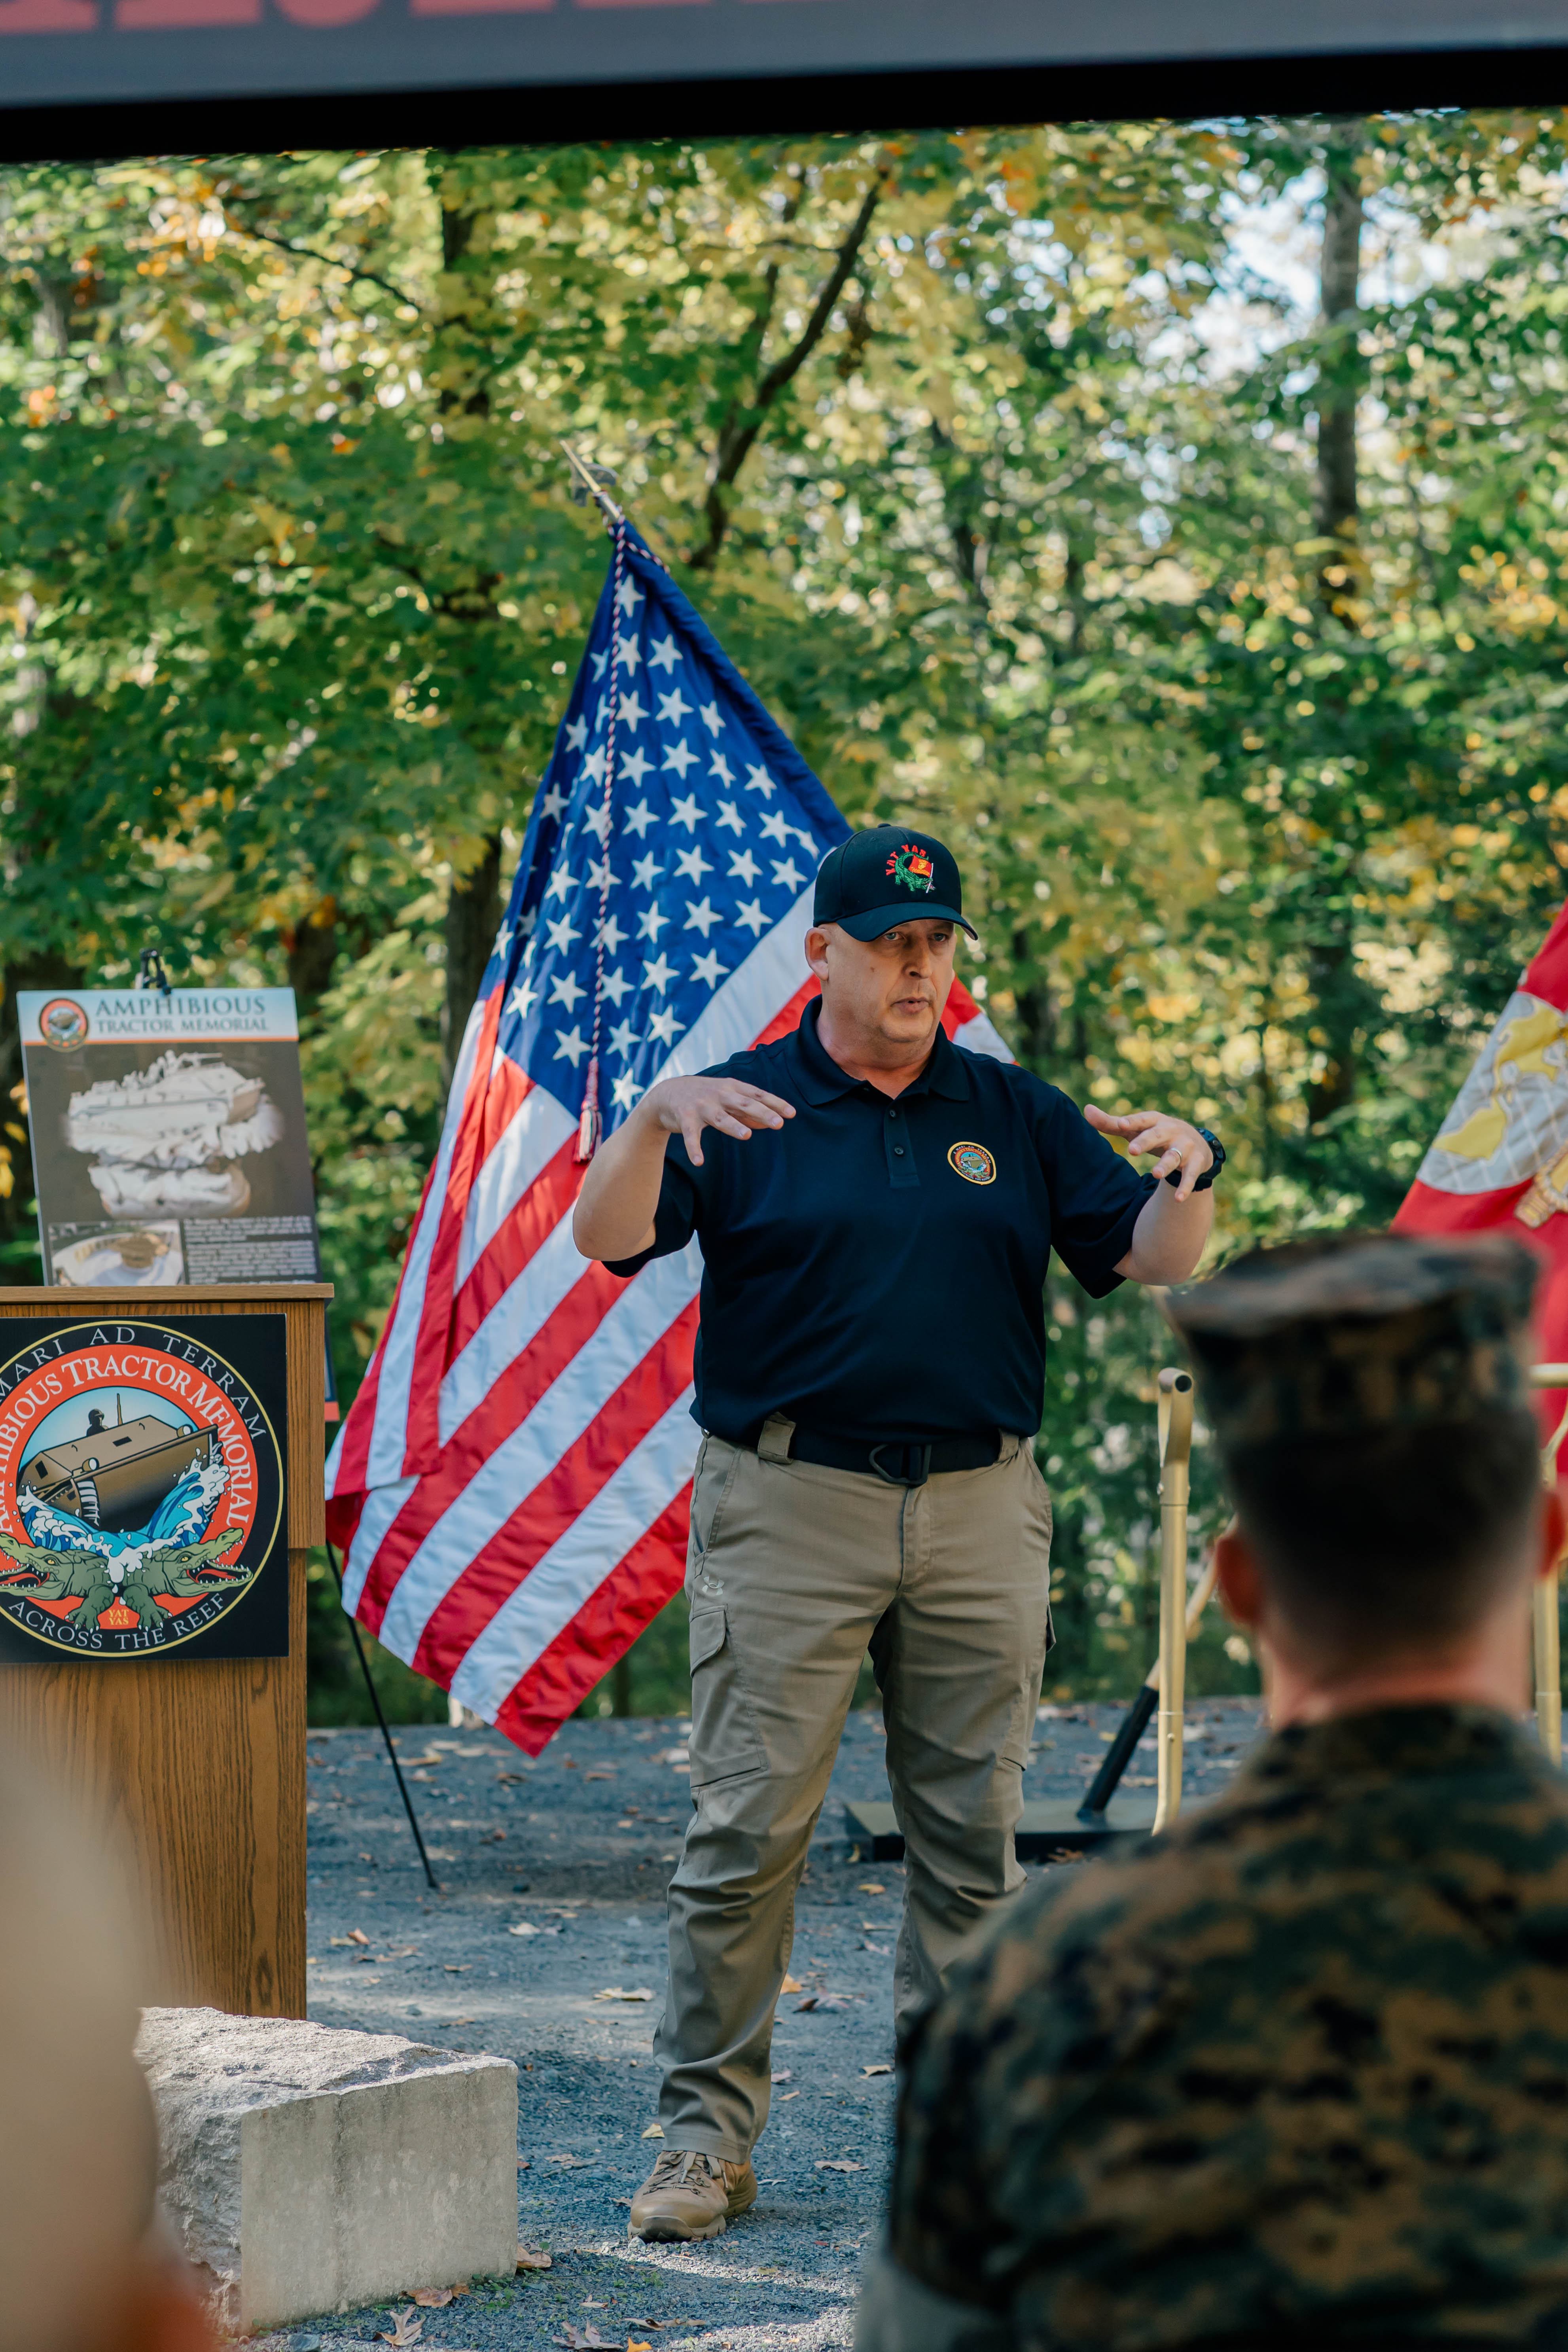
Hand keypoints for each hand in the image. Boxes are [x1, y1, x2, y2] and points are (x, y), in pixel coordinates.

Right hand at [639, 1074, 795, 1167]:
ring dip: (732, 1126)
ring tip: (746, 1135)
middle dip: (761, 1113)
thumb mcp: (727, 1099)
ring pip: (720, 1117)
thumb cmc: (705, 1096)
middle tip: (778, 1124)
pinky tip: (699, 1161)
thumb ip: (747, 1111)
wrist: (667, 1093)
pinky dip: (694, 1148)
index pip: (757, 1095)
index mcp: (732, 1087)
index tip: (792, 1113)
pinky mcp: (685, 1118)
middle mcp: (718, 1094)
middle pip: (743, 1104)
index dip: (775, 1103)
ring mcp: (701, 1105)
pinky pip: (691, 1135)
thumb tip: (770, 1123)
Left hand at [1084, 1104, 1212, 1201]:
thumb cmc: (1157, 1134)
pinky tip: (1179, 1199)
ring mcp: (1185, 1146)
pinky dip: (1185, 1187)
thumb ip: (1112, 1123)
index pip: (1141, 1120)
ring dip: (1166, 1165)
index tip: (1120, 1124)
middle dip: (1145, 1141)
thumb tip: (1086, 1111)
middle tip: (1131, 1149)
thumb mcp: (1137, 1128)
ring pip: (1174, 1156)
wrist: (1196, 1142)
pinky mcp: (1196, 1162)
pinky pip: (1190, 1175)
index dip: (1131, 1121)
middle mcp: (1171, 1131)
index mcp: (1155, 1121)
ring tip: (1155, 1174)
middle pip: (1157, 1135)